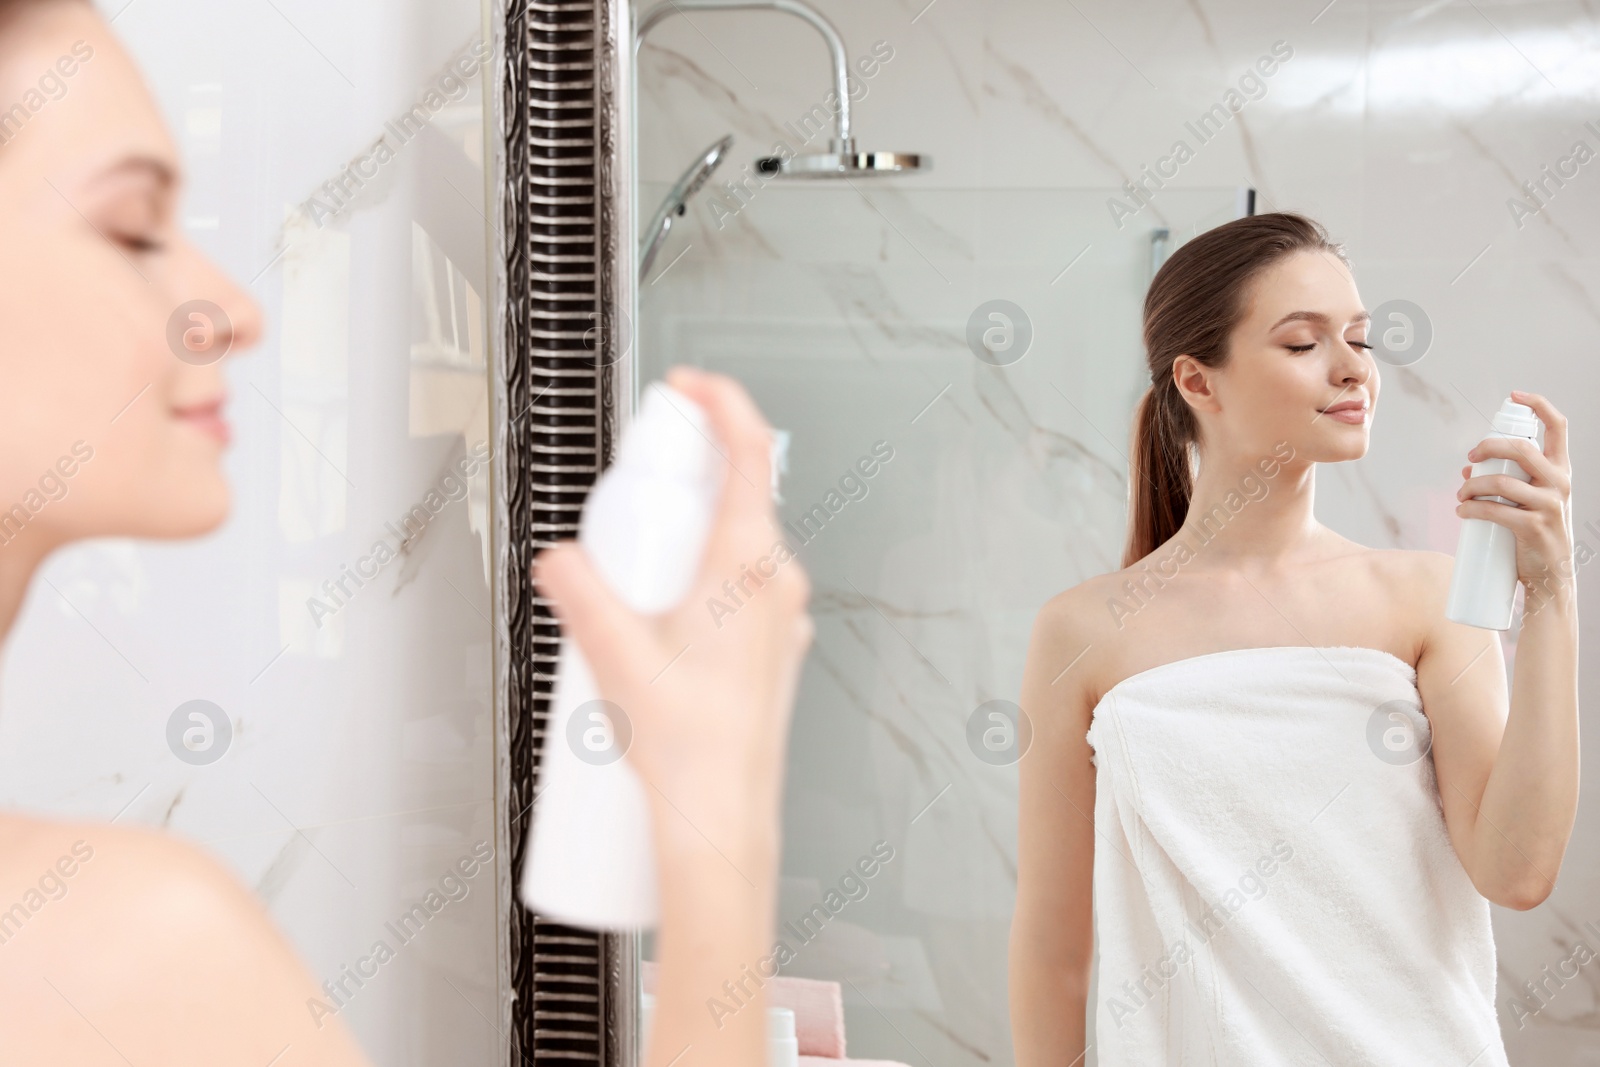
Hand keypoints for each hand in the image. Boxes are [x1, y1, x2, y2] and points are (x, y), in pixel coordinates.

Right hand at [533, 365, 813, 836]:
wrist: (723, 819)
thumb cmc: (692, 752)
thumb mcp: (615, 659)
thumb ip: (581, 595)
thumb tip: (560, 560)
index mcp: (748, 565)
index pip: (750, 450)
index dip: (720, 402)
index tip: (688, 387)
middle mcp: (776, 583)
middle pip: (732, 494)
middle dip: (673, 488)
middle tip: (625, 511)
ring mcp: (780, 615)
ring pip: (732, 543)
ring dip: (682, 541)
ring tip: (630, 586)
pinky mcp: (771, 644)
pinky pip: (737, 588)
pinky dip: (697, 582)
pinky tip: (657, 623)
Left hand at [1456, 390, 1574, 614]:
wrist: (1549, 574)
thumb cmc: (1534, 532)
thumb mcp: (1528, 500)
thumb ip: (1506, 480)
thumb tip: (1467, 472)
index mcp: (1561, 470)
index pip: (1559, 426)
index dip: (1538, 404)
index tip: (1514, 395)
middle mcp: (1560, 482)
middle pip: (1521, 448)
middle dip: (1487, 447)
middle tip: (1470, 459)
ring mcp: (1550, 504)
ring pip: (1502, 481)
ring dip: (1471, 486)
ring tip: (1461, 496)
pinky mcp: (1534, 527)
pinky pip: (1495, 510)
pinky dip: (1471, 508)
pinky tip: (1462, 511)